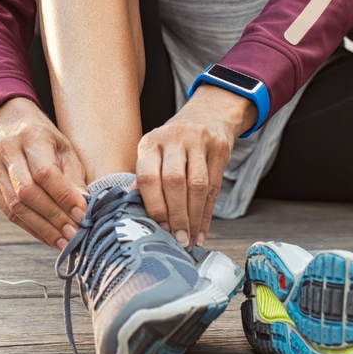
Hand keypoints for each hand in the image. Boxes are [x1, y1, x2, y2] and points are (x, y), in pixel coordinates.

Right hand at [0, 97, 87, 249]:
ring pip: (15, 206)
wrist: (12, 124)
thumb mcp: (65, 149)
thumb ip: (74, 177)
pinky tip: (47, 237)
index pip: (44, 172)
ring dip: (42, 229)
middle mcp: (7, 150)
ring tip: (64, 242)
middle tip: (74, 235)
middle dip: (53, 218)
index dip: (63, 197)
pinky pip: (8, 212)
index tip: (82, 215)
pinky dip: (30, 227)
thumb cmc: (45, 139)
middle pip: (27, 193)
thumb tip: (85, 207)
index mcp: (31, 136)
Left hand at [135, 84, 255, 247]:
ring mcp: (199, 140)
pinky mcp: (219, 147)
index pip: (148, 176)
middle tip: (177, 239)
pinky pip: (214, 186)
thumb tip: (132, 208)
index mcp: (151, 142)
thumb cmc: (176, 142)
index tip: (158, 228)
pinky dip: (207, 214)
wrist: (209, 114)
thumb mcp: (155, 152)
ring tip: (189, 239)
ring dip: (193, 218)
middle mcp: (173, 138)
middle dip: (176, 215)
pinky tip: (202, 231)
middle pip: (174, 182)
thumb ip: (145, 177)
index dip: (154, 206)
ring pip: (197, 185)